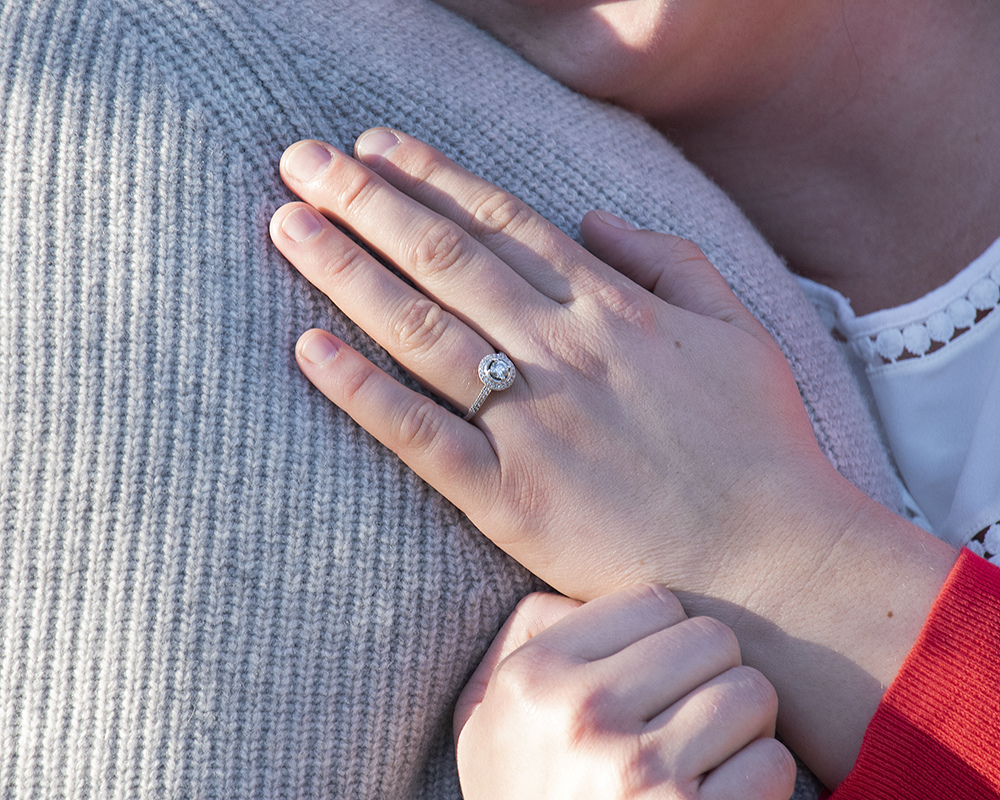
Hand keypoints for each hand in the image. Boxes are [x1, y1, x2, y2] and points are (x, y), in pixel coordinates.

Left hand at [268, 128, 857, 602]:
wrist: (773, 565)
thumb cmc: (762, 446)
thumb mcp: (738, 328)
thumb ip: (670, 259)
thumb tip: (597, 217)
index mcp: (612, 309)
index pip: (503, 222)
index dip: (432, 178)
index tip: (375, 148)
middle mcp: (563, 351)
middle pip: (446, 258)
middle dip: (366, 201)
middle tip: (301, 161)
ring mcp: (532, 423)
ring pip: (422, 329)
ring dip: (348, 271)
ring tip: (288, 225)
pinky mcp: (511, 498)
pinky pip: (422, 436)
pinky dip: (362, 392)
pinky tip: (308, 349)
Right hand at [454, 584, 795, 799]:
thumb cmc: (521, 790)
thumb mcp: (488, 708)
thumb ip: (532, 627)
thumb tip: (592, 587)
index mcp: (537, 676)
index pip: (654, 601)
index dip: (664, 636)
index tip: (649, 673)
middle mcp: (587, 717)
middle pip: (712, 639)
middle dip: (709, 674)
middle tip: (685, 712)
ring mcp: (643, 776)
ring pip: (751, 694)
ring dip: (740, 727)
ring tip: (703, 753)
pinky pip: (771, 764)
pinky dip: (757, 780)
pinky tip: (717, 795)